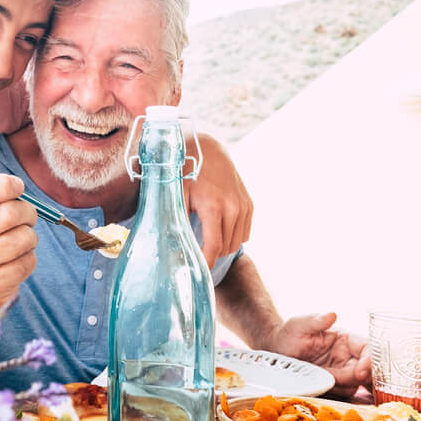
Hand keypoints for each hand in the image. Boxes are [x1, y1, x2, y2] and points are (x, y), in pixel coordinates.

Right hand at [0, 153, 36, 313]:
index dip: (4, 184)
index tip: (17, 187)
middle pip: (9, 213)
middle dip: (27, 210)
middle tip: (26, 214)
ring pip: (24, 237)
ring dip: (30, 234)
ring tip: (20, 236)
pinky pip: (28, 260)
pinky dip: (29, 256)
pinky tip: (16, 257)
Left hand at [186, 133, 251, 266]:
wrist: (206, 149)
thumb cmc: (184, 171)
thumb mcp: (174, 194)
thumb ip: (175, 219)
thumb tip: (170, 245)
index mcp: (213, 206)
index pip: (214, 247)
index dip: (206, 263)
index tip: (198, 272)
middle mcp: (233, 207)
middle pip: (225, 247)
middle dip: (211, 254)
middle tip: (195, 252)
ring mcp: (244, 205)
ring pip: (236, 242)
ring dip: (222, 246)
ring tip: (205, 239)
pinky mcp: (249, 204)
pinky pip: (244, 232)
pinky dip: (233, 236)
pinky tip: (218, 229)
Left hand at [267, 312, 371, 397]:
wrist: (276, 352)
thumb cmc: (290, 334)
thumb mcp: (299, 325)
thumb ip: (316, 321)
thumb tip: (331, 315)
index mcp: (346, 340)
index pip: (369, 349)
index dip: (370, 361)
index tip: (361, 372)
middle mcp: (349, 356)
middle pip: (369, 370)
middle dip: (362, 378)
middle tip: (344, 380)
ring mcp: (343, 372)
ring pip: (357, 384)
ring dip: (344, 385)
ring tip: (324, 379)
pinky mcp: (334, 385)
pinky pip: (345, 392)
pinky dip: (338, 393)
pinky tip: (324, 387)